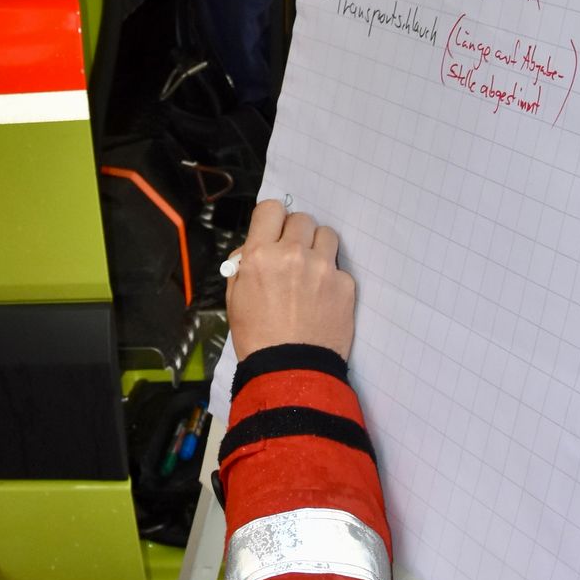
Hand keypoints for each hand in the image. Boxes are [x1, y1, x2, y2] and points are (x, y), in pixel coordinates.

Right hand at [227, 201, 354, 361]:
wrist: (290, 371)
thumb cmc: (257, 337)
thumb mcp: (234, 298)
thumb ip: (243, 265)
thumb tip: (254, 248)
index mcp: (259, 255)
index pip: (271, 208)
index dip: (272, 220)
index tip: (274, 233)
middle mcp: (293, 254)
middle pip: (301, 219)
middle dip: (296, 235)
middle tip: (292, 257)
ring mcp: (323, 268)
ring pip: (326, 235)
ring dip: (318, 248)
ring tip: (311, 272)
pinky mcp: (345, 285)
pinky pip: (339, 267)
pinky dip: (331, 278)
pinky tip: (322, 298)